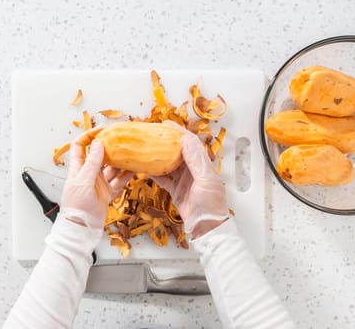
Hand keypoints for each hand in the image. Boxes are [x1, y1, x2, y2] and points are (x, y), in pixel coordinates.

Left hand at [60, 127, 132, 229]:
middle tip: (122, 138)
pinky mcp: (107, 194)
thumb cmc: (76, 206)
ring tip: (131, 151)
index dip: (89, 135)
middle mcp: (88, 174)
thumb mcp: (83, 181)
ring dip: (121, 160)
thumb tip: (99, 143)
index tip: (103, 129)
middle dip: (109, 146)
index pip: (80, 146)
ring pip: (112, 168)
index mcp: (78, 168)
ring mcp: (99, 184)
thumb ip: (92, 163)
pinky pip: (119, 181)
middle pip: (99, 155)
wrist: (81, 228)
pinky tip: (135, 168)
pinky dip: (127, 175)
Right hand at [151, 121, 228, 238]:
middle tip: (151, 134)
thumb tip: (185, 140)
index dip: (178, 132)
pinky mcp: (175, 189)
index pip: (190, 142)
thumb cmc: (211, 207)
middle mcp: (192, 169)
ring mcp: (183, 179)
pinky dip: (152, 172)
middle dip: (164, 141)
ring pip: (167, 163)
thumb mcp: (205, 181)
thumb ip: (195, 160)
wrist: (207, 229)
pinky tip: (143, 167)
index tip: (166, 124)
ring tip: (145, 148)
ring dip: (156, 156)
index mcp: (202, 164)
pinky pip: (162, 177)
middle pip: (176, 150)